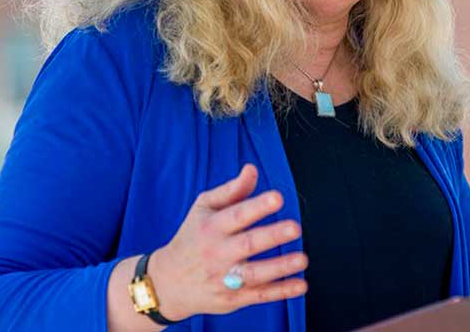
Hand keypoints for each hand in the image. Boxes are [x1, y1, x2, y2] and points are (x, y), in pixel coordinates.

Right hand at [149, 164, 307, 320]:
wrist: (167, 282)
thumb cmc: (193, 236)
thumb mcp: (204, 209)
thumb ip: (231, 190)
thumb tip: (252, 169)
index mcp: (212, 227)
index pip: (236, 215)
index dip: (257, 206)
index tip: (278, 197)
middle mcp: (218, 253)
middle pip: (248, 245)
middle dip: (272, 236)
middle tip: (295, 227)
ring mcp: (225, 278)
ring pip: (255, 274)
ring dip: (280, 267)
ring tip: (302, 258)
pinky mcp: (232, 299)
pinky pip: (259, 296)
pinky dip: (281, 291)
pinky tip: (301, 284)